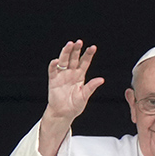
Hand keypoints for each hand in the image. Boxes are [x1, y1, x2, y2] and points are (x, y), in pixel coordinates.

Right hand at [37, 40, 103, 155]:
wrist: (63, 113)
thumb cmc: (75, 105)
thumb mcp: (85, 96)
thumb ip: (91, 87)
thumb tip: (101, 79)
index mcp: (80, 75)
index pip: (85, 62)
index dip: (88, 54)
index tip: (93, 47)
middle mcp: (71, 73)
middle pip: (74, 58)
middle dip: (76, 50)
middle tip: (79, 42)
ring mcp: (62, 75)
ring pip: (64, 61)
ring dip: (66, 52)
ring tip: (69, 44)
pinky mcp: (53, 80)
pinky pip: (53, 70)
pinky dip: (53, 65)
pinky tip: (56, 60)